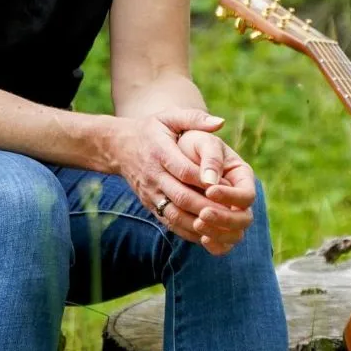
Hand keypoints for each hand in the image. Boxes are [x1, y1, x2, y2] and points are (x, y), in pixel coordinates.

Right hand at [110, 109, 252, 254]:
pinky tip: (208, 234)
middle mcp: (154, 175)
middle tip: (232, 212)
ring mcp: (151, 193)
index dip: (205, 180)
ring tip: (223, 227)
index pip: (184, 170)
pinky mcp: (150, 205)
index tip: (226, 186)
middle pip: (182, 196)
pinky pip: (169, 222)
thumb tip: (220, 123)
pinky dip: (188, 231)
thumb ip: (194, 118)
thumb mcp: (169, 117)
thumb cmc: (151, 129)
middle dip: (208, 206)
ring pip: (175, 214)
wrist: (118, 146)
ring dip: (199, 223)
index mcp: (160, 152)